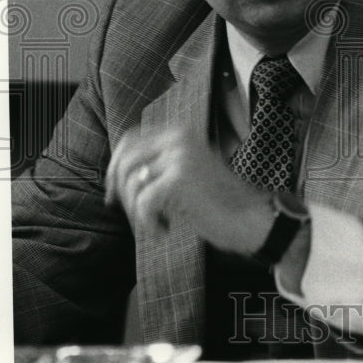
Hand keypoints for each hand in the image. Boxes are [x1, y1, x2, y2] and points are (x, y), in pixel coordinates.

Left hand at [105, 126, 273, 254]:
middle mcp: (178, 136)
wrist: (249, 219)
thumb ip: (155, 165)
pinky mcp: (179, 177)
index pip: (128, 140)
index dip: (115, 167)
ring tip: (159, 224)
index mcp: (179, 131)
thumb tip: (113, 176)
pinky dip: (148, 223)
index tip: (114, 193)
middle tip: (136, 217)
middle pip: (125, 162)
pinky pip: (143, 202)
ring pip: (131, 184)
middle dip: (123, 194)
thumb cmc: (215, 202)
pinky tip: (165, 230)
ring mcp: (180, 154)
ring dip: (138, 213)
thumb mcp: (182, 173)